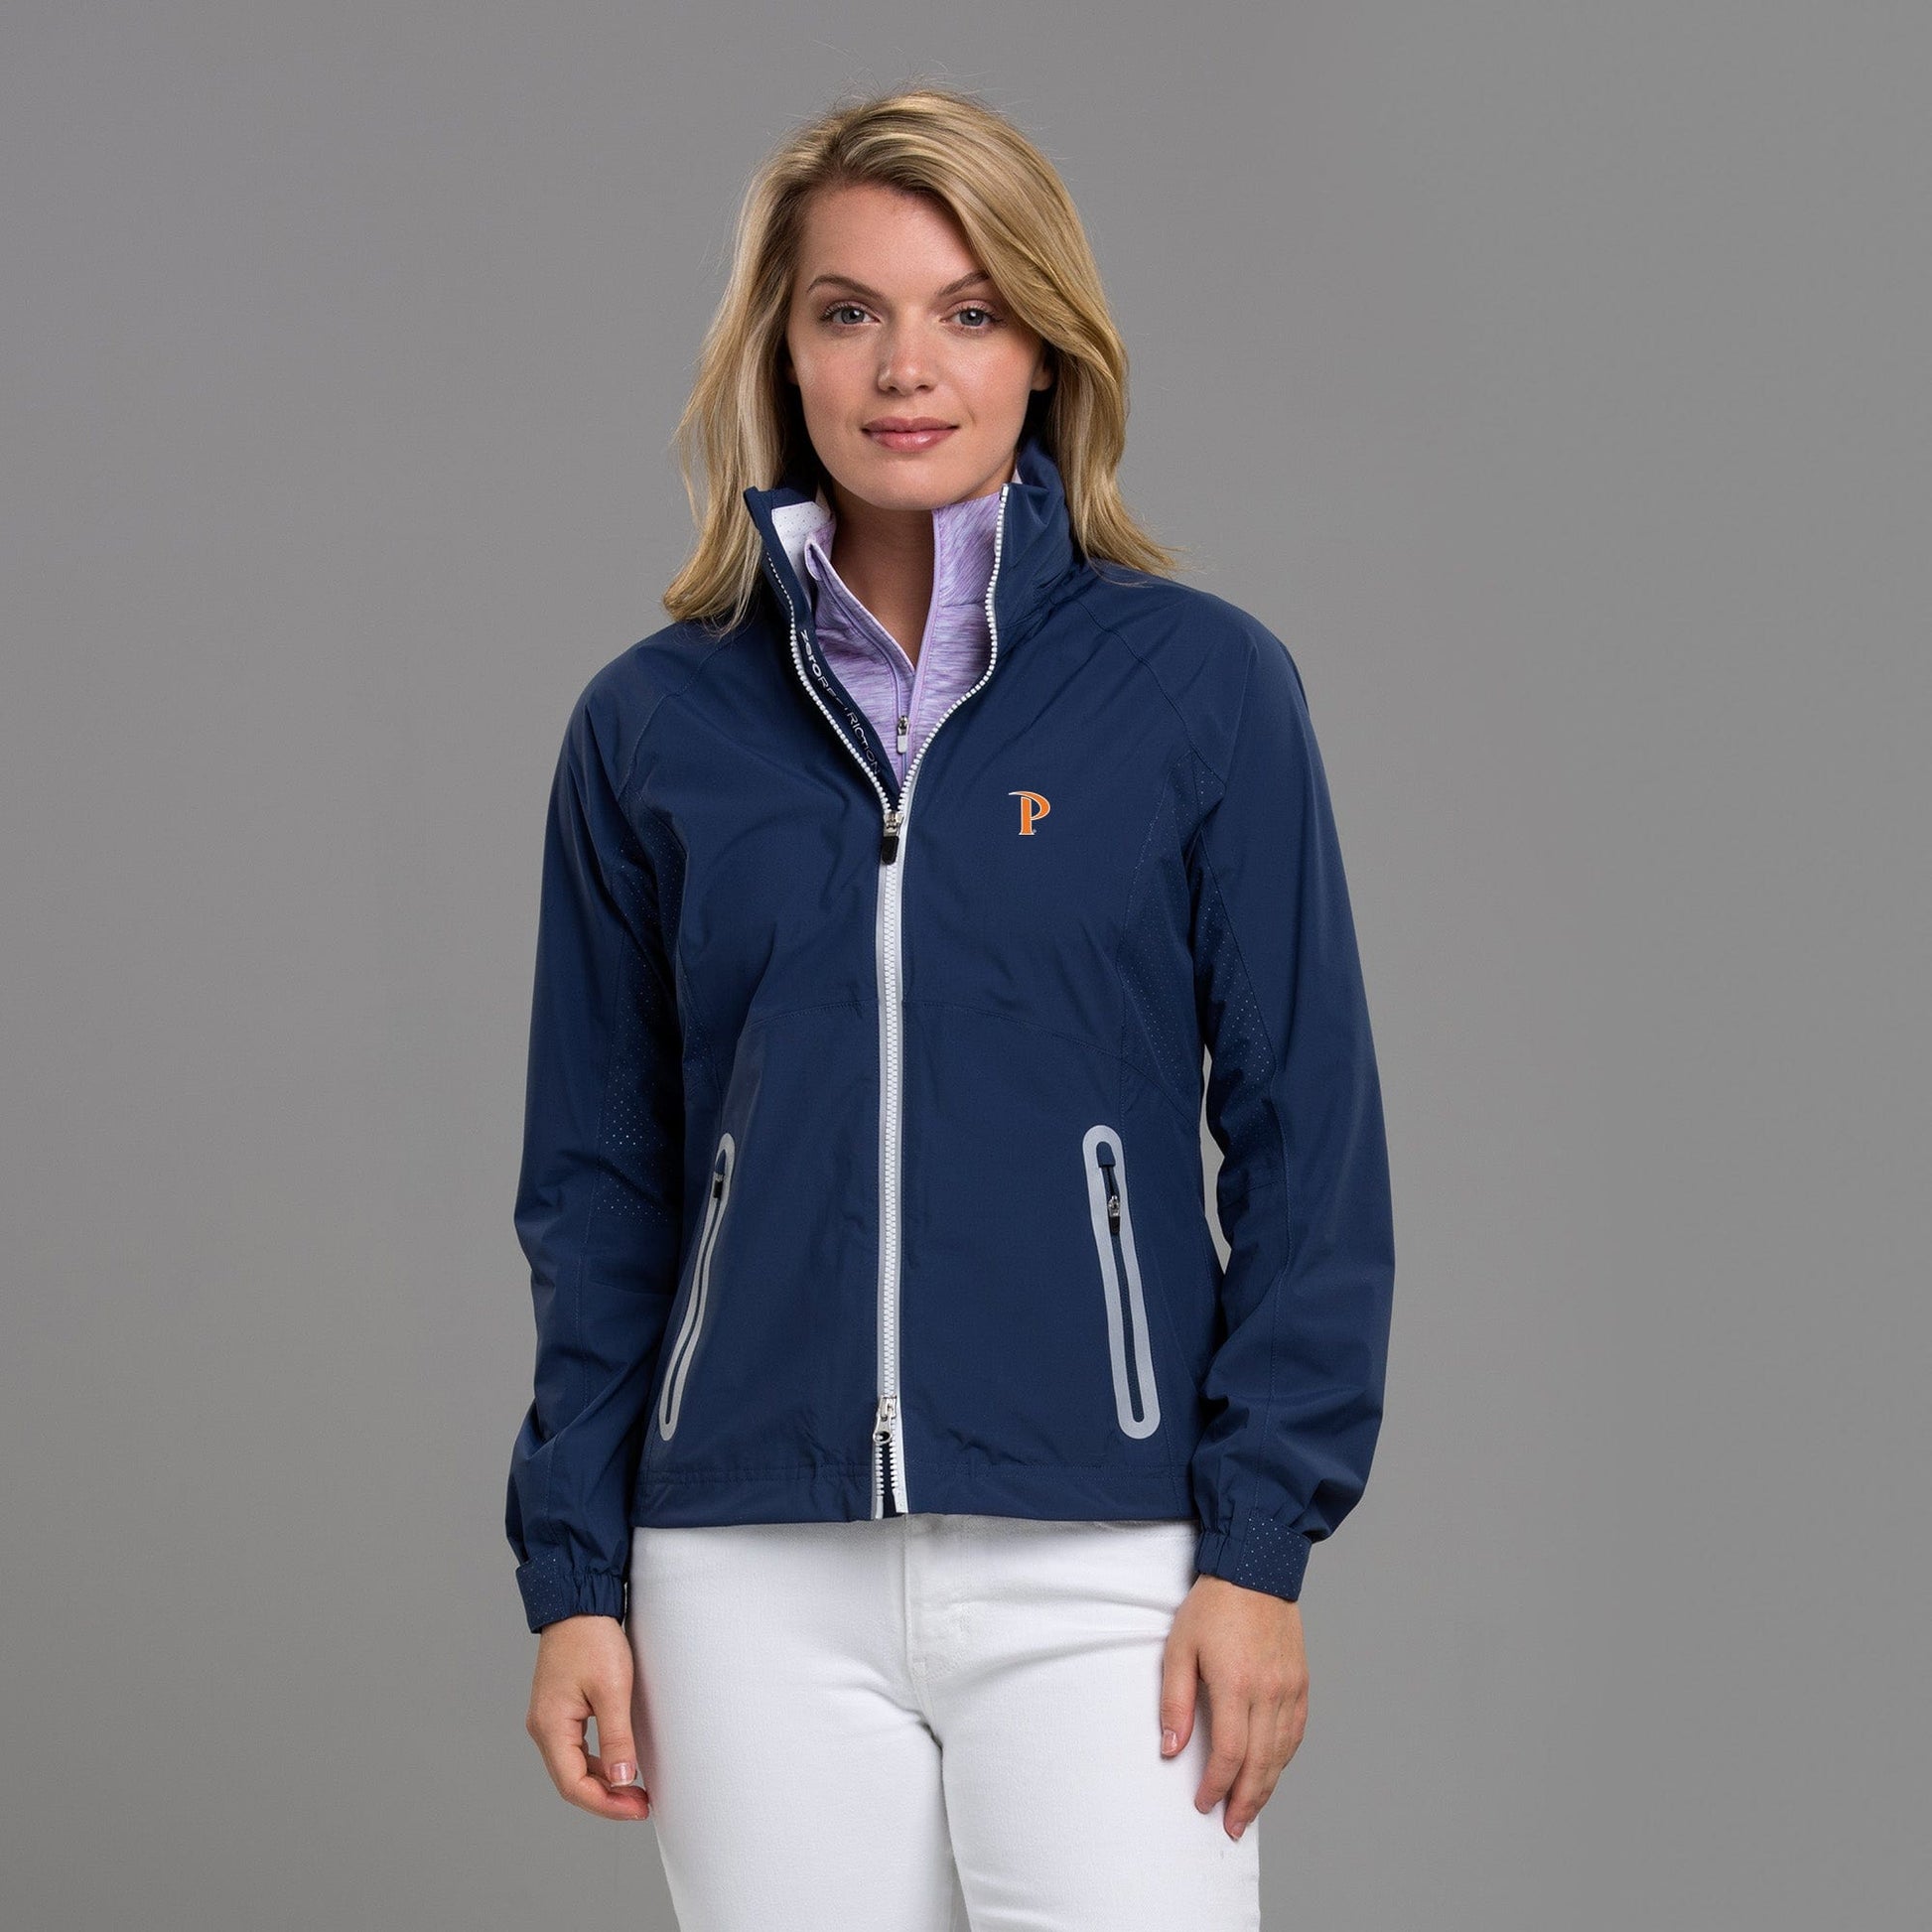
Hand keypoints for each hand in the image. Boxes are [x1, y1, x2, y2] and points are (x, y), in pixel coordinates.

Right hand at [525, 1613, 652, 1819]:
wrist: (578, 1603)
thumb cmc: (593, 1639)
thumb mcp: (612, 1689)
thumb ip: (617, 1737)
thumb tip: (623, 1780)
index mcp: (550, 1726)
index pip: (573, 1785)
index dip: (606, 1804)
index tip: (637, 1809)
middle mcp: (543, 1727)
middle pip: (570, 1781)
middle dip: (606, 1798)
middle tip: (641, 1805)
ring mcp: (549, 1719)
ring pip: (572, 1767)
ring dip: (602, 1782)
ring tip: (634, 1790)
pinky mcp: (559, 1710)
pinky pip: (574, 1749)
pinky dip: (597, 1763)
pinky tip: (619, 1764)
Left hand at [1159, 1576, 1307, 1839]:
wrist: (1255, 1569)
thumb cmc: (1212, 1607)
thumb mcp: (1179, 1647)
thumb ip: (1175, 1701)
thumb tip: (1171, 1749)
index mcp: (1236, 1684)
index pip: (1229, 1754)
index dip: (1216, 1786)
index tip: (1203, 1803)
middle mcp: (1269, 1692)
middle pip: (1260, 1764)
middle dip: (1245, 1802)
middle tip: (1232, 1828)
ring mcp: (1290, 1688)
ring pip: (1281, 1754)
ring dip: (1266, 1787)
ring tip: (1250, 1811)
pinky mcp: (1301, 1682)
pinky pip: (1296, 1733)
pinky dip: (1283, 1759)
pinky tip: (1271, 1771)